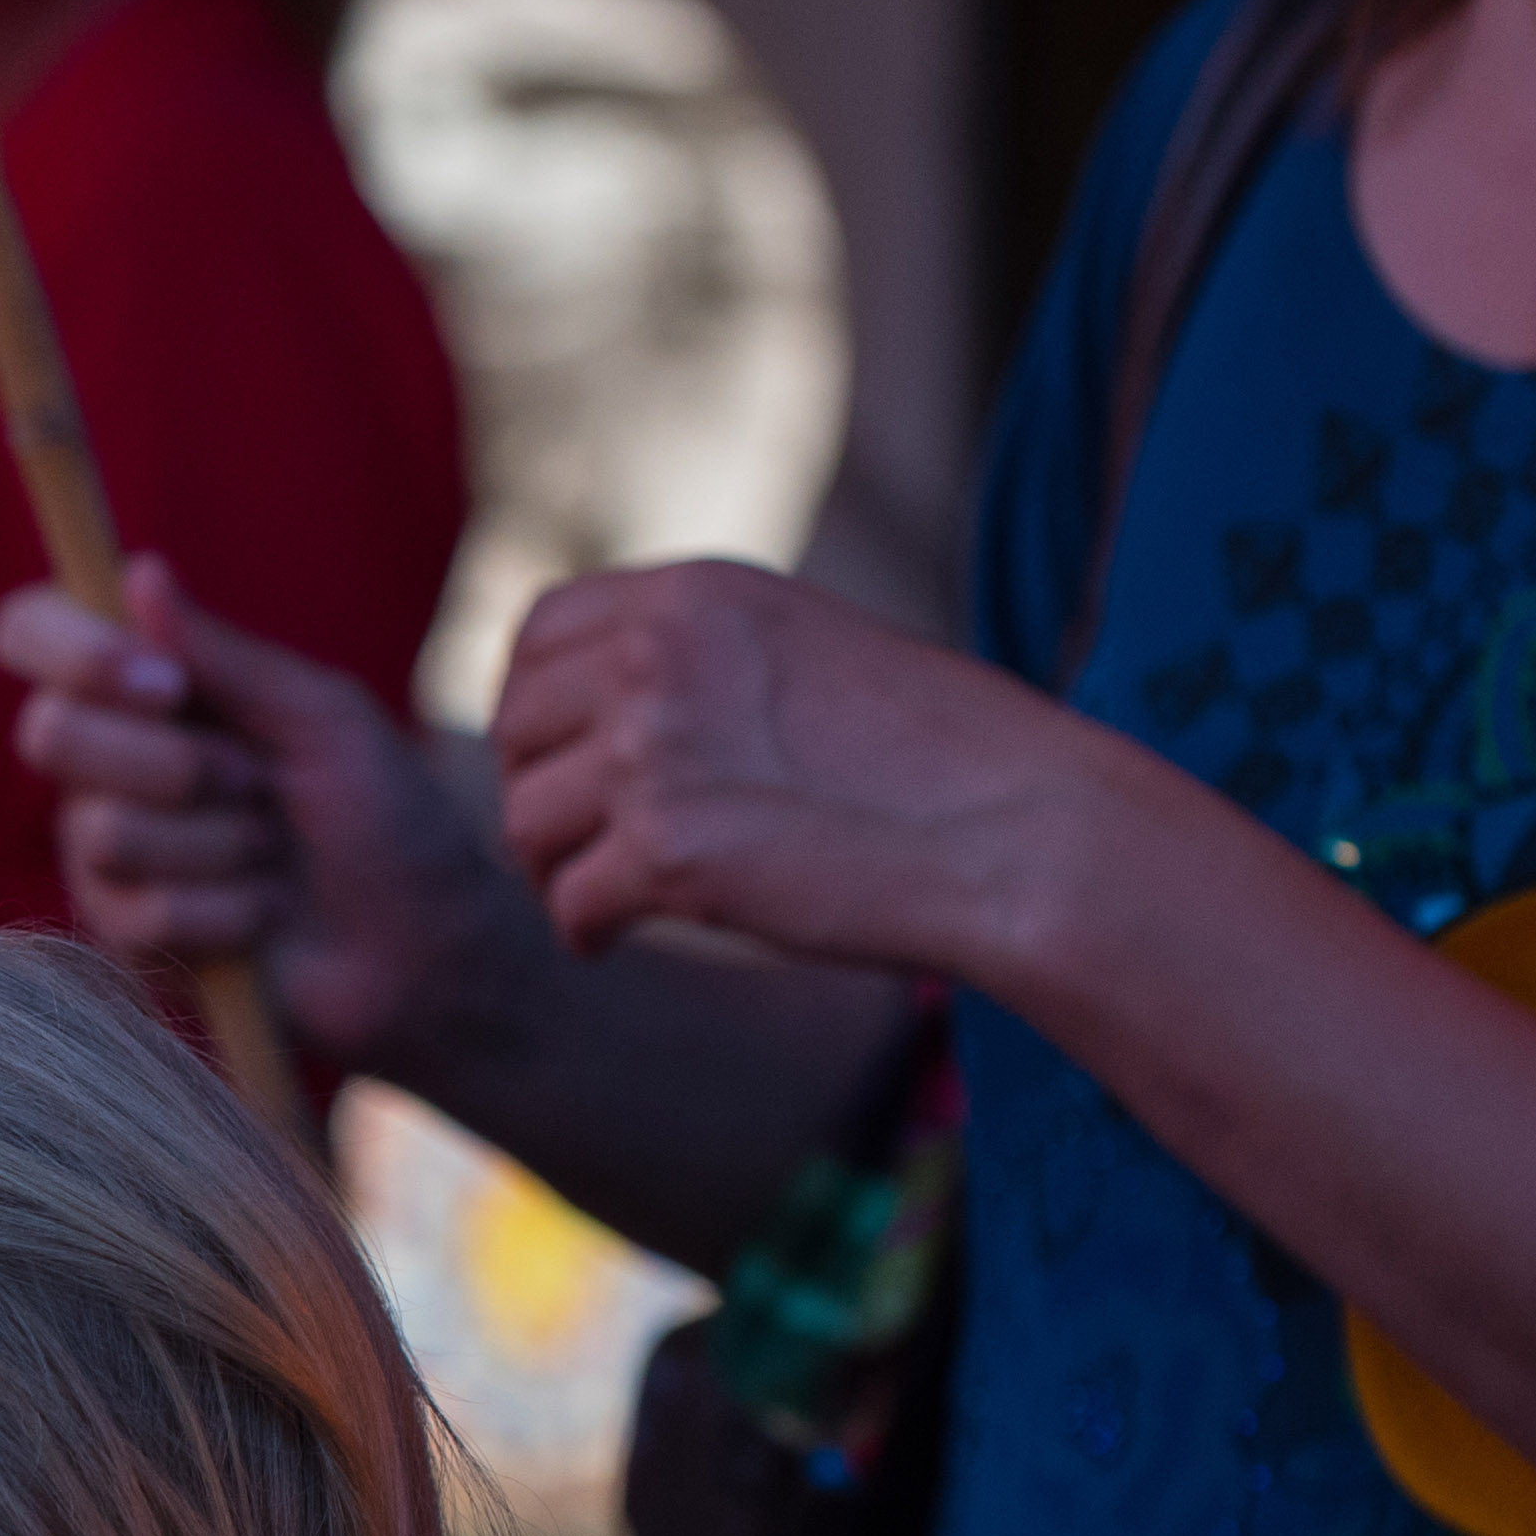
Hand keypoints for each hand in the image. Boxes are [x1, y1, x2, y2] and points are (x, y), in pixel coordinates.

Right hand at [0, 559, 526, 1083]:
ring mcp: (103, 847)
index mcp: (144, 685)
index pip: (33, 632)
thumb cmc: (382, 816)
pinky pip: (139, 911)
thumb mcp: (320, 716)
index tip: (164, 683)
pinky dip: (227, 909)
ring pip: (100, 829)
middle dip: (171, 763)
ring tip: (272, 853)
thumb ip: (224, 655)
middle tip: (254, 783)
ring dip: (219, 842)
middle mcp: (104, 758)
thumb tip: (138, 570)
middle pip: (48, 732)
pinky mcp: (119, 932)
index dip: (71, 649)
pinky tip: (264, 913)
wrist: (420, 944)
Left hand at [486, 557, 1093, 980]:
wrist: (1020, 830)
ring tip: (603, 896)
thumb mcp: (804, 651)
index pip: (541, 630)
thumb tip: (598, 710)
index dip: (534, 703)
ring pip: (526, 820)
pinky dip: (583, 932)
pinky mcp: (663, 851)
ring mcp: (651, 749)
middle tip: (580, 843)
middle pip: (515, 729)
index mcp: (695, 593)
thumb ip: (702, 661)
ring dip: (555, 867)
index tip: (555, 755)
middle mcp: (656, 655)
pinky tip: (614, 941)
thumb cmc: (942, 755)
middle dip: (538, 790)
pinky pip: (568, 902)